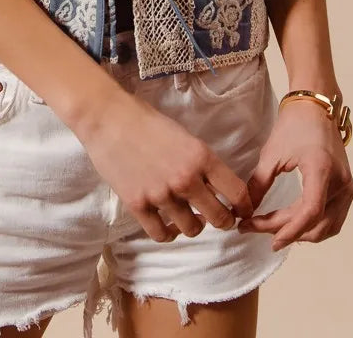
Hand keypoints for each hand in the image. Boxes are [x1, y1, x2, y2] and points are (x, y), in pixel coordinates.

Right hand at [73, 88, 254, 242]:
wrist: (108, 118)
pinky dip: (167, 232)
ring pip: (192, 229)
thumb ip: (200, 161)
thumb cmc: (145, 120)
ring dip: (193, 225)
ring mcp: (161, 194)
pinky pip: (162, 234)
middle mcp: (185, 179)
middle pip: (219, 218)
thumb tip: (215, 186)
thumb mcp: (183, 135)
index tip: (241, 211)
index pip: (237, 193)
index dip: (244, 206)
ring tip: (187, 215)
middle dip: (222, 220)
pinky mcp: (138, 205)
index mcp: (201, 156)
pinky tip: (166, 222)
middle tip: (217, 217)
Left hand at [238, 97, 352, 251]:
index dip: (290, 230)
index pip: (310, 211)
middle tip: (255, 227)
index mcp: (321, 169)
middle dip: (286, 230)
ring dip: (301, 232)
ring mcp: (346, 187)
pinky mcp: (346, 188)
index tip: (269, 241)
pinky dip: (314, 226)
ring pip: (327, 227)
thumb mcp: (271, 153)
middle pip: (316, 223)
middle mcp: (340, 182)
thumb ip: (259, 184)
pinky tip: (293, 224)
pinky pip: (333, 219)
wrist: (316, 107)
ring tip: (272, 227)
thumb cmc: (293, 125)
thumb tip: (244, 212)